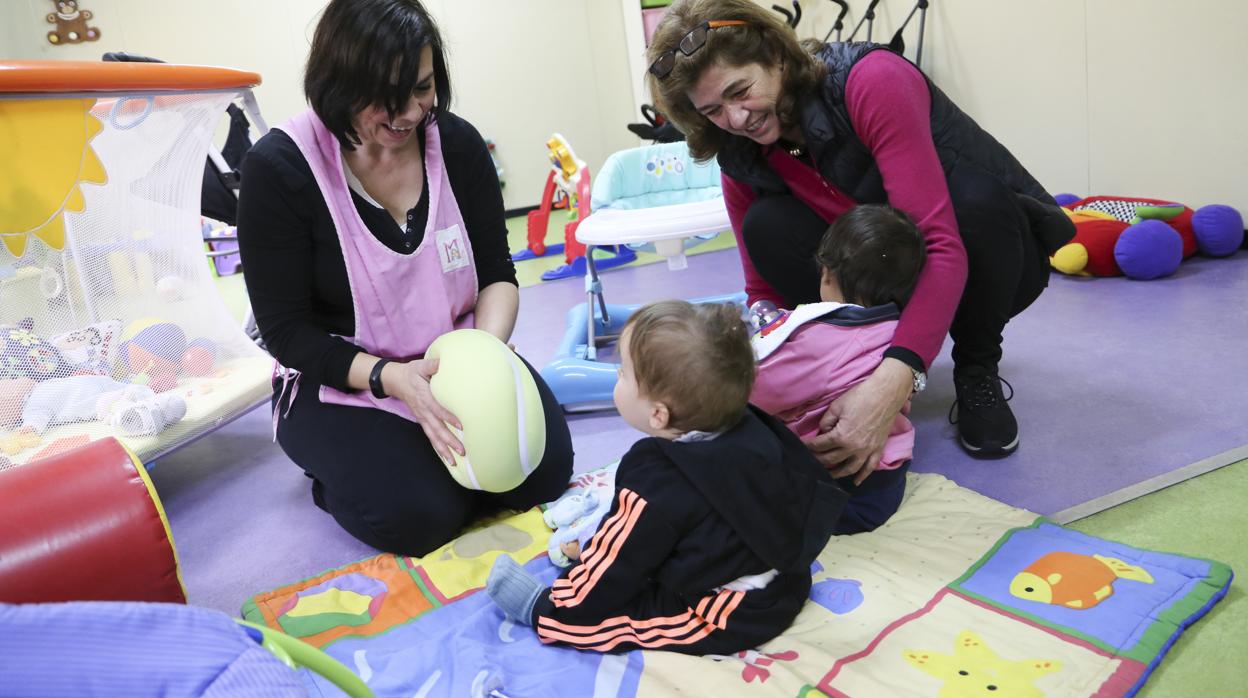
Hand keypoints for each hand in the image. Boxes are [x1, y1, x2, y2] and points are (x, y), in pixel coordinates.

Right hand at [385, 359, 463, 464]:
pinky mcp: (422, 421)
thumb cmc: (411, 373)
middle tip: (462, 450)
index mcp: (424, 396)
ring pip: (433, 436)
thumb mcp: (420, 366)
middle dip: (449, 441)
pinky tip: (447, 458)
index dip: (449, 418)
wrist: (395, 381)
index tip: (461, 426)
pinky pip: (430, 436)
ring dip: (444, 449)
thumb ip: (432, 365)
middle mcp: (423, 410)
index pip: (438, 409)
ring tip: (455, 461)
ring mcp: (422, 417)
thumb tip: (443, 362)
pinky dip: (438, 448)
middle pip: (437, 428)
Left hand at [802, 358, 911, 485]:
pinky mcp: (878, 449)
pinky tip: (856, 482)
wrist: (886, 394)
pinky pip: (870, 467)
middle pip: (832, 459)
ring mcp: (867, 451)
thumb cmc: (860, 397)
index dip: (809, 445)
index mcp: (841, 436)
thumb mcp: (836, 406)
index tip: (802, 446)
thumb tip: (823, 432)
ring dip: (837, 473)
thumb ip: (826, 421)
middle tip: (810, 460)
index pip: (820, 445)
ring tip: (828, 475)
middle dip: (818, 460)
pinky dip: (863, 476)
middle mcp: (854, 448)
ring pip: (850, 468)